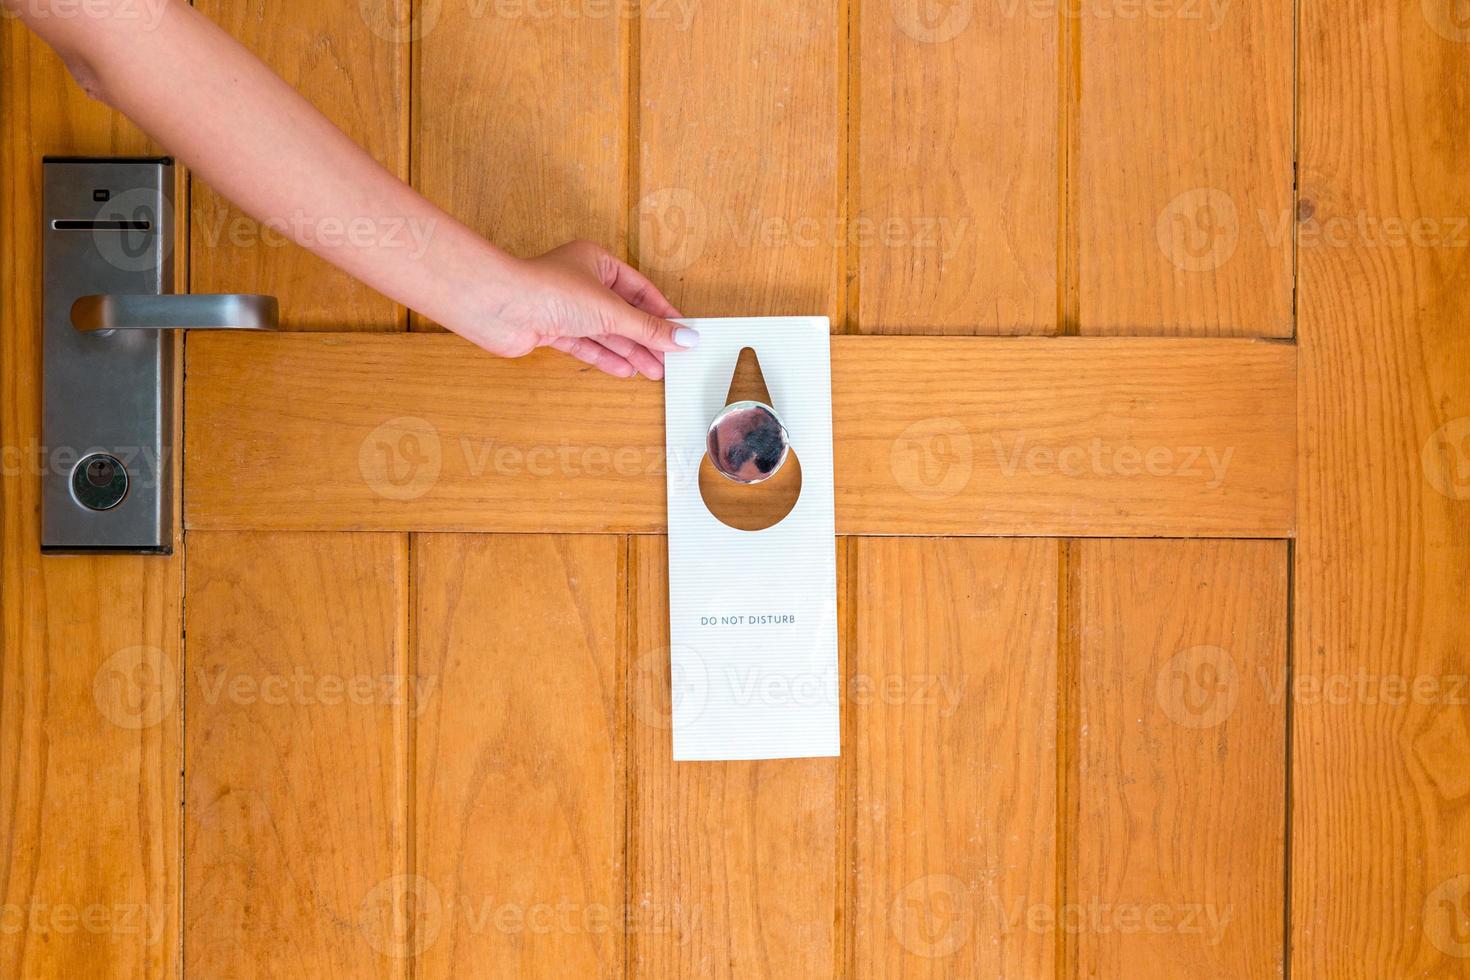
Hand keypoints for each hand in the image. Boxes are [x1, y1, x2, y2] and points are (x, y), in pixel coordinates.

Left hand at [462, 240, 697, 379]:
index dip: (662, 313)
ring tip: (653, 371)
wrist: (500, 307)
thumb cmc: (550, 291)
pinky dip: (605, 357)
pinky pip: (586, 344)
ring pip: (605, 331)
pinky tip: (625, 370)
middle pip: (623, 313)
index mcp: (597, 262)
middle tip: (670, 359)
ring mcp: (566, 307)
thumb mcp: (611, 310)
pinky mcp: (552, 329)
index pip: (640, 290)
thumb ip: (649, 328)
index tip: (682, 333)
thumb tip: (686, 338)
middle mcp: (581, 282)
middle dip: (646, 338)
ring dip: (629, 351)